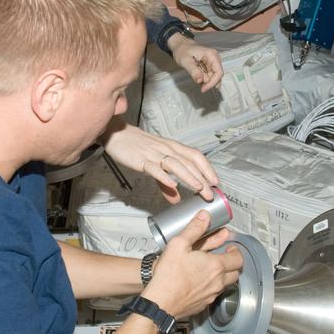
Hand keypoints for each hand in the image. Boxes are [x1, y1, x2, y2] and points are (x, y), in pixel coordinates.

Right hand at [101, 120, 216, 202]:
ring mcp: (154, 154)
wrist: (117, 134)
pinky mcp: (141, 159)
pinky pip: (154, 168)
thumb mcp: (154, 164)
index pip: (195, 156)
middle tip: (211, 193)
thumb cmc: (137, 147)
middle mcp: (167, 149)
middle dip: (202, 179)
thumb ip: (165, 183)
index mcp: (172, 148)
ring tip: (199, 188)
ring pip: (176, 164)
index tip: (216, 182)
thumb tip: (176, 199)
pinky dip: (164, 176)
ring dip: (189, 177)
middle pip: (189, 163)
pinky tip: (171, 185)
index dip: (207, 169)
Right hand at [143, 211, 242, 318]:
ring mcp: (211, 294)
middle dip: (232, 264)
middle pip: (236, 273)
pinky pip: (214, 294)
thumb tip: (204, 216)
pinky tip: (200, 282)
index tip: (230, 248)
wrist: (160, 302)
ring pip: (226, 284)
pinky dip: (212, 287)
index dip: (236, 251)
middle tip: (224, 257)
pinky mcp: (204, 304)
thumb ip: (194, 229)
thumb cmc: (168, 275)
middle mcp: (218, 281)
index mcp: (215, 265)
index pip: (238, 258)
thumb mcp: (179, 244)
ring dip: (223, 276)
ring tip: (212, 269)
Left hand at [168, 35, 223, 92]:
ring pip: (213, 77)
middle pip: (217, 76)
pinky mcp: (209, 66)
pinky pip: (208, 76)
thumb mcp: (185, 61)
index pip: (218, 72)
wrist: (180, 45)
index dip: (213, 82)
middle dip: (208, 83)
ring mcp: (212, 63)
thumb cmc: (182, 50)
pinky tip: (196, 75)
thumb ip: (193, 71)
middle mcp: (215, 59)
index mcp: (212, 55)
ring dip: (204, 81)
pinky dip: (202, 79)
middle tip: (197, 84)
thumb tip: (200, 81)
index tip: (203, 89)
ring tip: (194, 76)